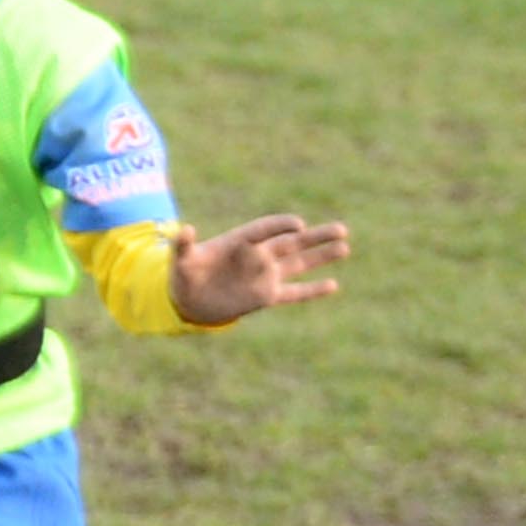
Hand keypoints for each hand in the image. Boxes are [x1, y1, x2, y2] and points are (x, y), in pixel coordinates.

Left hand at [172, 211, 347, 325]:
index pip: (265, 230)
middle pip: (292, 243)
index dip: (280, 226)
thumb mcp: (180, 260)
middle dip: (315, 237)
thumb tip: (184, 229)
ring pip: (299, 264)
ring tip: (345, 247)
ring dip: (321, 257)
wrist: (188, 300)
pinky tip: (333, 285)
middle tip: (341, 229)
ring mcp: (265, 275)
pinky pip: (294, 292)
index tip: (298, 224)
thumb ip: (183, 245)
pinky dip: (312, 290)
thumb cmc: (184, 275)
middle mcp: (257, 256)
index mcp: (239, 242)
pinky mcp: (267, 296)